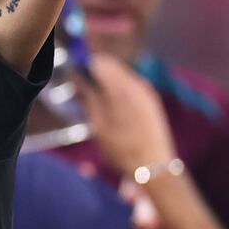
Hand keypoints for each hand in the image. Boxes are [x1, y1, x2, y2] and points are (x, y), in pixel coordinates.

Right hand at [77, 55, 176, 174]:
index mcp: (120, 87)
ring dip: (107, 80)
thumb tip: (77, 76)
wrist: (153, 167)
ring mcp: (146, 90)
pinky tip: (113, 106)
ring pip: (120, 73)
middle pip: (111, 64)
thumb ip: (87, 96)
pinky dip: (118, 88)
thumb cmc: (120, 148)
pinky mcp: (151, 99)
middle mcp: (135, 83)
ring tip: (98, 100)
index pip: (98, 61)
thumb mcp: (97, 124)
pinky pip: (130, 83)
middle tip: (84, 90)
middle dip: (95, 72)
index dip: (83, 65)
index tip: (75, 77)